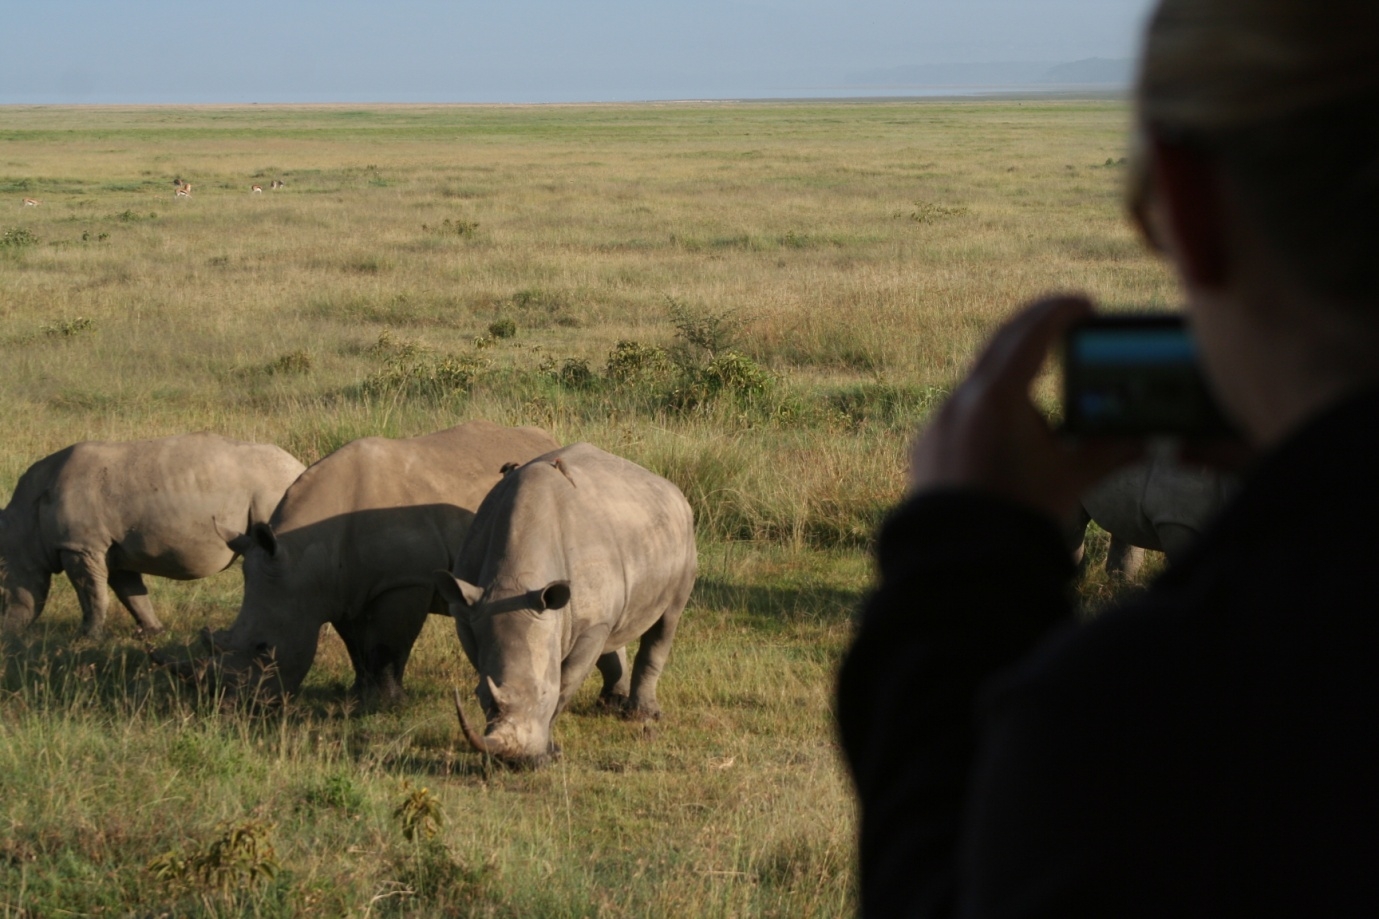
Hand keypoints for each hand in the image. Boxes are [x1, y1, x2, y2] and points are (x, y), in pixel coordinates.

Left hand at [909, 296, 1141, 520]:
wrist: (961, 562)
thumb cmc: (1018, 516)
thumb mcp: (1071, 477)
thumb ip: (1110, 451)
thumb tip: (1147, 439)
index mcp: (996, 397)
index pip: (1031, 335)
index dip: (1061, 313)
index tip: (1086, 304)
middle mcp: (960, 400)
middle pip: (999, 345)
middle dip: (1035, 330)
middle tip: (1068, 322)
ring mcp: (938, 422)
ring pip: (977, 380)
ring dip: (1011, 371)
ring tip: (1044, 376)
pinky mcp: (927, 444)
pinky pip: (959, 411)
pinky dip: (987, 404)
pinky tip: (1008, 422)